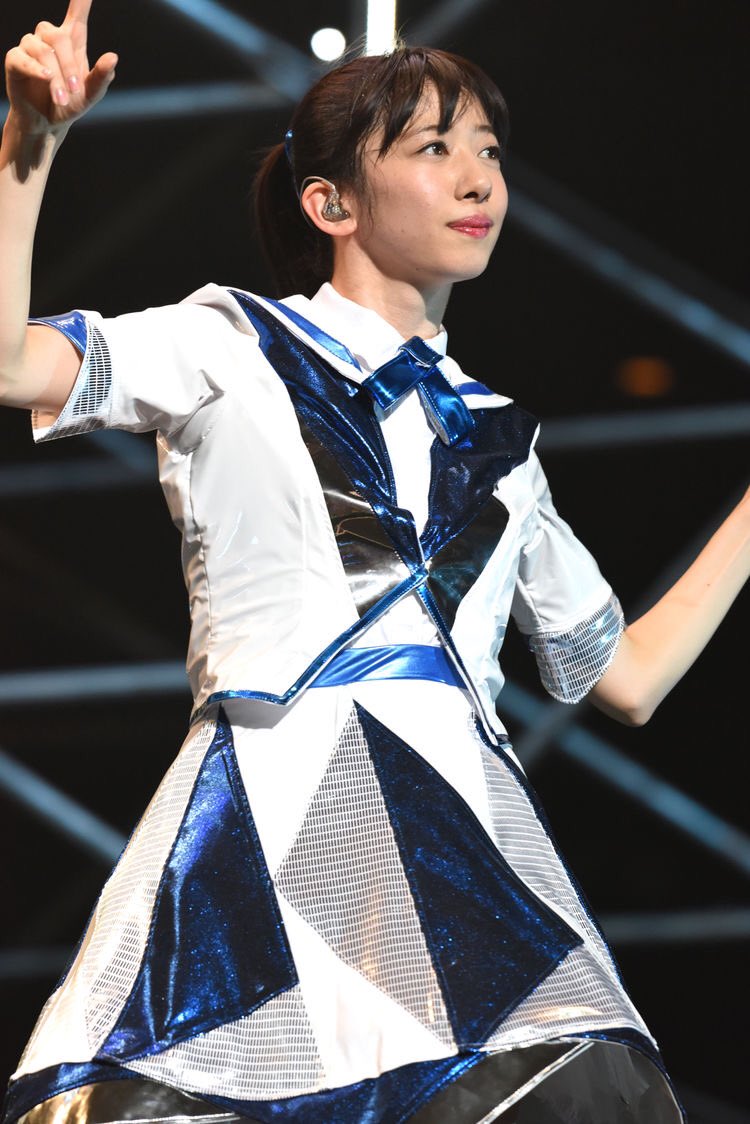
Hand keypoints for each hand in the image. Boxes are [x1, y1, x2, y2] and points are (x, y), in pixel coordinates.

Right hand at [4, 0, 116, 134]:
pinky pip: (22, 57)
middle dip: (68, 65)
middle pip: (58, 36)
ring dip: (55, 76)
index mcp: (72, 42)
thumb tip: (113, 57)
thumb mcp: (91, 95)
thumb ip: (102, 77)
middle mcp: (50, 39)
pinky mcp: (15, 60)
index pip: (77, 13)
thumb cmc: (70, 104)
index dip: (81, 1)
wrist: (48, 122)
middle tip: (75, 90)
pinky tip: (46, 78)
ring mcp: (30, 47)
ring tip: (61, 98)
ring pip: (42, 50)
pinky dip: (35, 69)